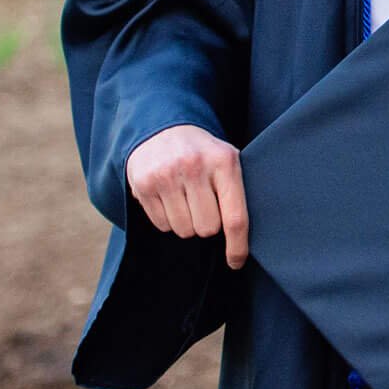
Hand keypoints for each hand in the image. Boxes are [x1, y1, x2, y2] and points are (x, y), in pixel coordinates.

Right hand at [127, 123, 249, 268]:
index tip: (236, 262)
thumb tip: (244, 237)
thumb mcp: (226, 158)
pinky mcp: (144, 185)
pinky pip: (162, 225)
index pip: (234, 217)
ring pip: (183, 230)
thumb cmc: (203, 152)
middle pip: (207, 228)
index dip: (237, 246)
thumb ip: (235, 190)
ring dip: (187, 223)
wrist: (162, 127)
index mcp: (224, 162)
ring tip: (186, 198)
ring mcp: (166, 176)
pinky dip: (168, 219)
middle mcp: (194, 167)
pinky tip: (169, 197)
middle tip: (204, 204)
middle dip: (208, 224)